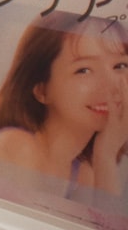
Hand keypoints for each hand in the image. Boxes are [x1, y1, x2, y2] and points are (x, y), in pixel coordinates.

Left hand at [91, 74, 127, 194]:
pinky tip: (110, 92)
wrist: (105, 155)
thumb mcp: (113, 126)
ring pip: (125, 103)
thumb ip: (115, 115)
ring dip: (123, 90)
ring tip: (121, 77)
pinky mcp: (112, 126)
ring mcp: (122, 123)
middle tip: (126, 73)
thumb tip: (114, 104)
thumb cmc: (108, 141)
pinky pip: (113, 110)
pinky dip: (112, 100)